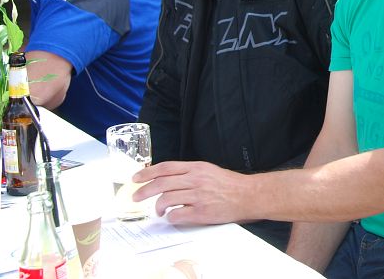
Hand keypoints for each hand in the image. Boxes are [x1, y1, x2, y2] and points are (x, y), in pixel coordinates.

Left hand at [133, 161, 253, 224]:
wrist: (247, 195)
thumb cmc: (229, 184)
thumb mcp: (208, 170)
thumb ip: (189, 173)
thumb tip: (167, 179)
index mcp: (196, 168)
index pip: (166, 168)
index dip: (148, 172)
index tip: (136, 178)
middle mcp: (195, 180)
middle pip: (161, 183)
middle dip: (144, 191)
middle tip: (136, 197)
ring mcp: (197, 196)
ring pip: (166, 199)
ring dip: (157, 206)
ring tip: (158, 210)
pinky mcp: (200, 212)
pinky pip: (176, 215)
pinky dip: (170, 217)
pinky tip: (172, 216)